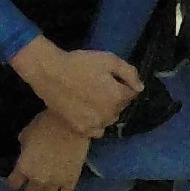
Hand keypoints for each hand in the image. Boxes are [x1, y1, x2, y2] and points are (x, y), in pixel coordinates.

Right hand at [8, 39, 141, 141]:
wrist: (49, 73)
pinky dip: (96, 123)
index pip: (131, 93)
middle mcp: (110, 114)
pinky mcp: (81, 129)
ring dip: (106, 110)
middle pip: (120, 107)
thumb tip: (140, 88)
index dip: (122, 84)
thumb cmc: (79, 63)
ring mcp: (95, 124)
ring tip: (91, 98)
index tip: (109, 78)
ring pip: (109, 119)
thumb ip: (129, 73)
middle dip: (114, 97)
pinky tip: (87, 112)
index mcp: (118, 96)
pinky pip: (97, 130)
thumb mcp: (108, 59)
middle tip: (98, 86)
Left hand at [10, 111, 93, 190]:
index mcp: (24, 167)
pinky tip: (62, 188)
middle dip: (30, 189)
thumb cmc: (45, 125)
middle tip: (33, 183)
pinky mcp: (71, 181)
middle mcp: (37, 179)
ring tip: (48, 187)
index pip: (13, 184)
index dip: (14, 181)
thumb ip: (24, 147)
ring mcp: (55, 182)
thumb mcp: (26, 134)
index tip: (16, 178)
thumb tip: (26, 152)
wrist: (70, 124)